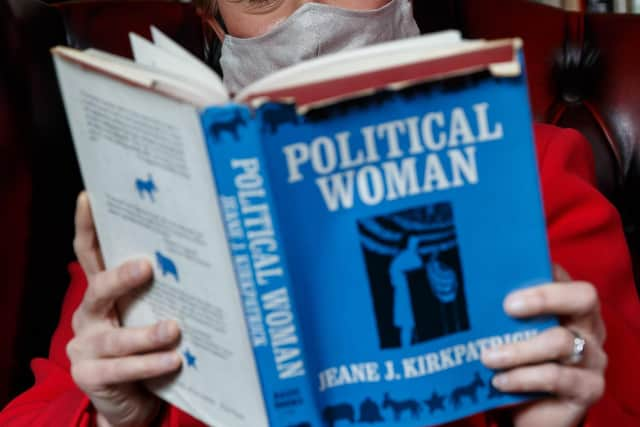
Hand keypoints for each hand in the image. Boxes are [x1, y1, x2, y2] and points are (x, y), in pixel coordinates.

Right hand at [67, 192, 181, 426]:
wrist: (134, 399)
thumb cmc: (149, 347)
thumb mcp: (152, 314)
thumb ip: (163, 292)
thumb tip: (204, 260)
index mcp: (103, 294)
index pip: (90, 254)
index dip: (86, 226)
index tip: (90, 197)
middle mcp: (89, 315)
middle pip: (98, 289)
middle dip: (121, 277)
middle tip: (148, 267)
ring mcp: (85, 346)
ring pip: (115, 336)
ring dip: (146, 333)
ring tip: (173, 329)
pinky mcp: (90, 376)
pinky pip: (121, 369)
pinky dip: (149, 364)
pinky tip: (173, 360)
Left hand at [482, 265, 606, 426]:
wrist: (528, 412)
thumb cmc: (517, 363)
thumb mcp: (508, 334)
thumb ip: (501, 313)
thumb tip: (466, 289)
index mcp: (570, 305)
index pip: (564, 275)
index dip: (543, 267)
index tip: (509, 269)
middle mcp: (588, 326)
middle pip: (582, 298)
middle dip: (544, 297)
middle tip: (508, 305)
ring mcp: (592, 358)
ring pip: (561, 342)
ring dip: (519, 349)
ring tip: (488, 357)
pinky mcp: (588, 388)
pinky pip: (556, 378)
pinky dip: (523, 377)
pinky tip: (500, 381)